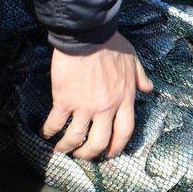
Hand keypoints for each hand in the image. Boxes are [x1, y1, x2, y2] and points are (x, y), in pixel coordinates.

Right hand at [41, 32, 153, 158]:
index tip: (111, 154)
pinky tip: (44, 133)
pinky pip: (56, 122)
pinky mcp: (65, 100)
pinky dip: (49, 131)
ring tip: (62, 149)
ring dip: (68, 147)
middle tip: (83, 155)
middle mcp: (106, 108)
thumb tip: (148, 89)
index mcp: (125, 99)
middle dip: (91, 153)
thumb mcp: (134, 60)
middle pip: (100, 141)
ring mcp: (85, 106)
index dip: (118, 146)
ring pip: (76, 137)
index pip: (125, 131)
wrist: (88, 36)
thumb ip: (140, 77)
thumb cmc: (112, 45)